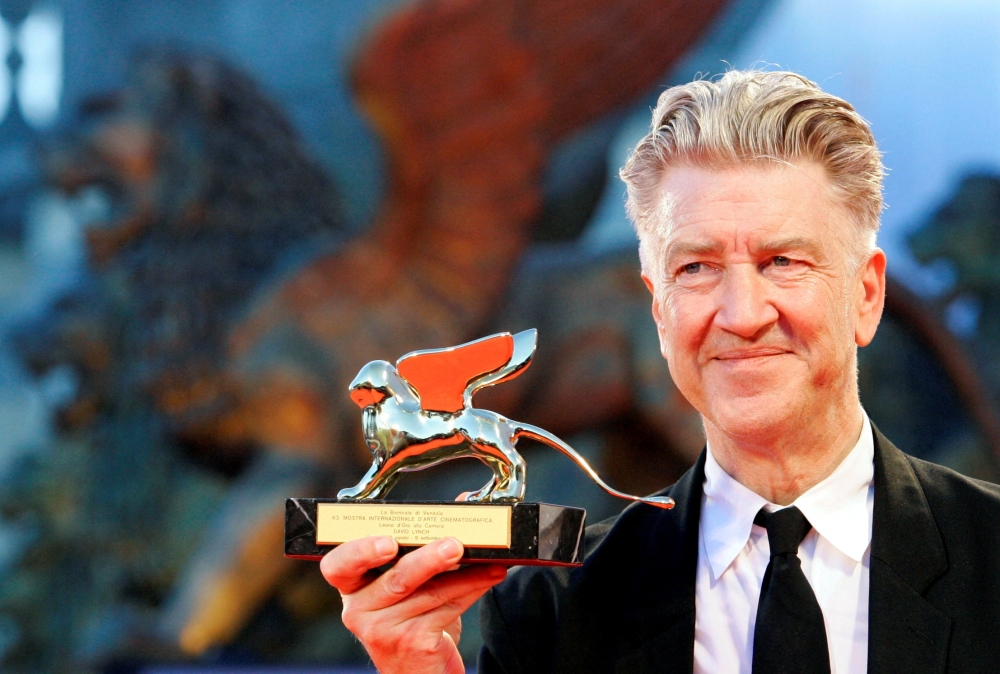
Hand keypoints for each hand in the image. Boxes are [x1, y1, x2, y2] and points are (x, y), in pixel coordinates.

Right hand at [321, 536, 507, 673]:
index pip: (337, 565)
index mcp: (352, 585)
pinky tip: (490, 575)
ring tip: (488, 559)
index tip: (389, 542)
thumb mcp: (411, 580)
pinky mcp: (411, 644)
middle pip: (396, 579)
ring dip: (465, 573)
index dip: (359, 552)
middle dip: (428, 559)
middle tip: (454, 546)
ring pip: (430, 593)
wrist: (420, 667)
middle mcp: (359, 610)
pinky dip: (473, 588)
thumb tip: (463, 501)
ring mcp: (383, 631)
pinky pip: (447, 609)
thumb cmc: (411, 616)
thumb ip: (427, 540)